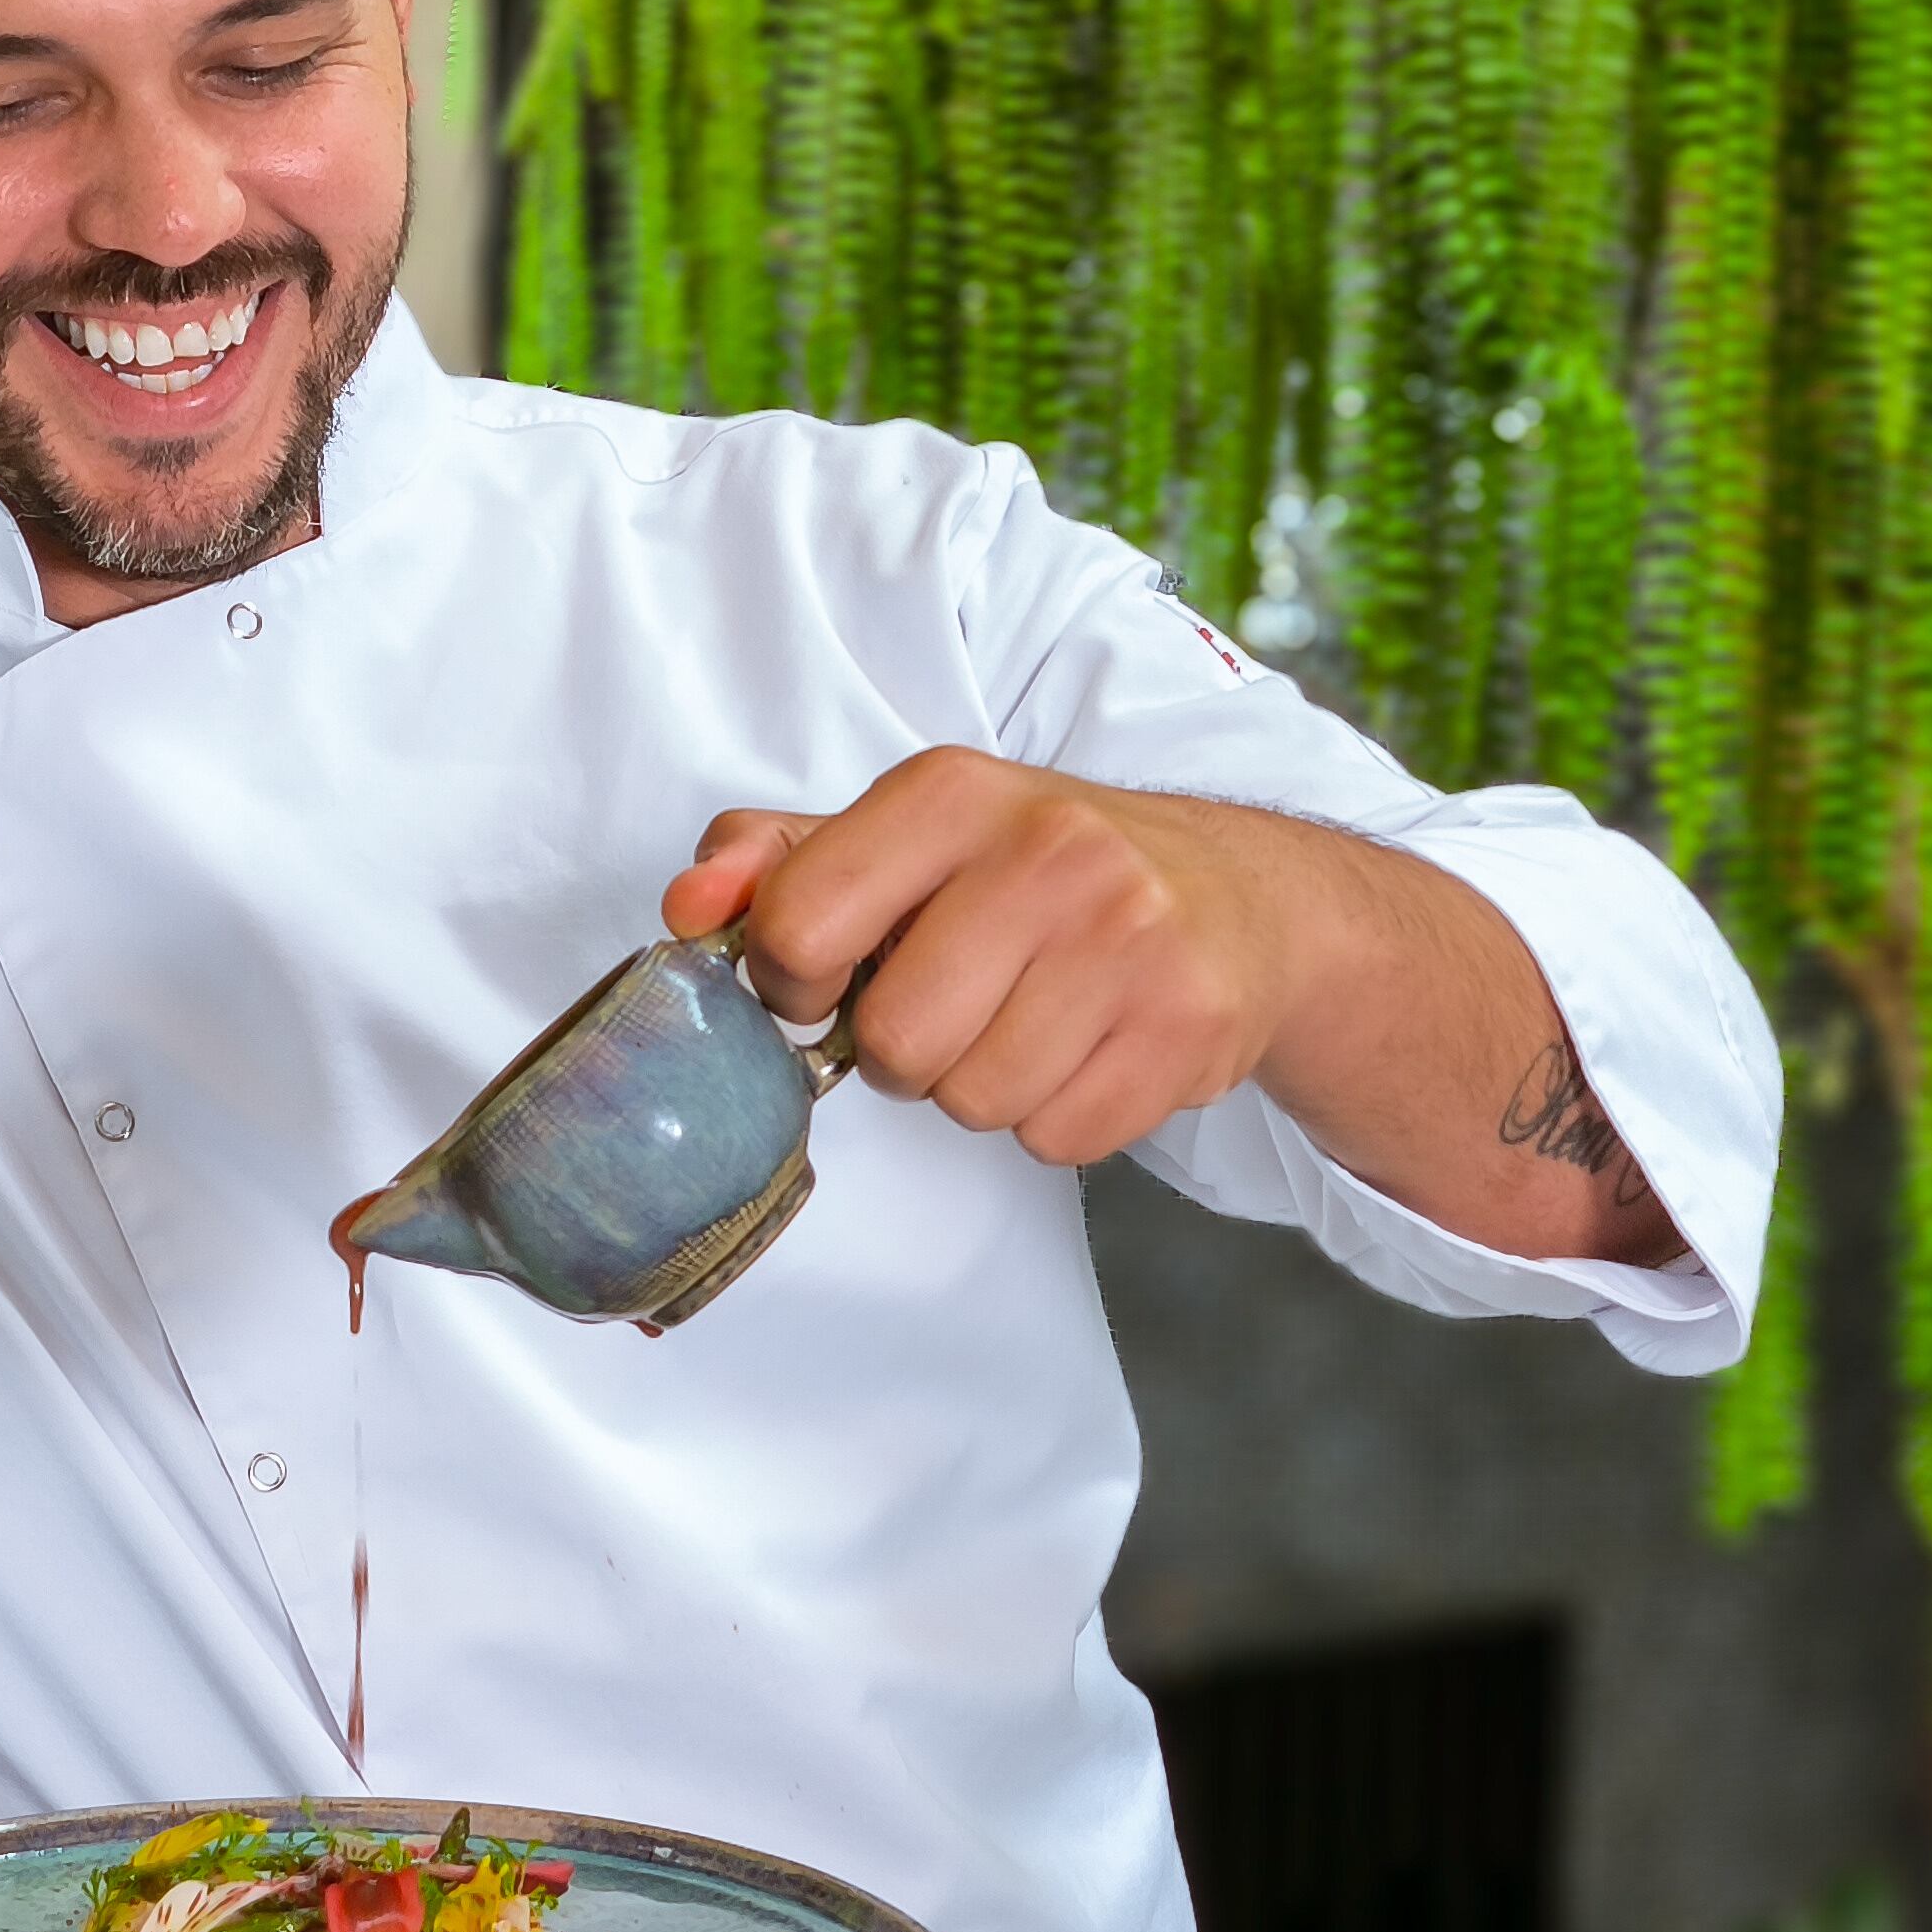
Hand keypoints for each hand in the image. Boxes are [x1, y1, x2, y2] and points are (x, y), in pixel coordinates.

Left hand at [663, 747, 1684, 1262]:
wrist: (1244, 902)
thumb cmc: (1043, 874)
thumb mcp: (912, 835)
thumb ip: (779, 862)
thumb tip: (687, 907)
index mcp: (953, 791)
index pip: (798, 930)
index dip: (794, 982)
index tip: (834, 973)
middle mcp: (1050, 852)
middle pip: (890, 1044)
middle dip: (905, 1048)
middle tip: (956, 1002)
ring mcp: (1130, 943)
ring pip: (971, 1102)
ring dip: (982, 1085)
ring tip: (1031, 1018)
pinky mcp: (1185, 1032)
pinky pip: (1054, 1141)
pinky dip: (1058, 1117)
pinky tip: (1091, 1049)